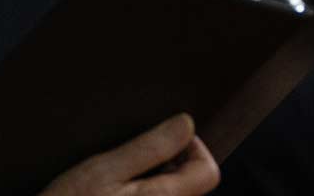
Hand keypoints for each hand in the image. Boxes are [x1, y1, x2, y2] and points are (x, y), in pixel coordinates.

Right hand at [41, 114, 219, 195]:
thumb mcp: (104, 170)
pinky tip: (112, 195)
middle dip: (167, 164)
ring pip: (169, 194)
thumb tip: (186, 125)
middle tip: (131, 161)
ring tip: (117, 181)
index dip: (192, 148)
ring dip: (151, 181)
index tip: (165, 140)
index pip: (209, 172)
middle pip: (190, 184)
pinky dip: (139, 194)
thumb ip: (150, 148)